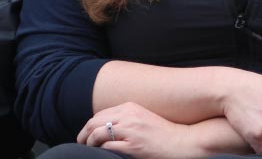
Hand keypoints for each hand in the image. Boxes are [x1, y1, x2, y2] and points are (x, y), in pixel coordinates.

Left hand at [77, 102, 198, 158]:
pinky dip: (100, 150)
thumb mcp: (142, 118)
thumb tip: (109, 126)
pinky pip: (108, 146)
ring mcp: (130, 131)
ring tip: (86, 148)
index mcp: (129, 107)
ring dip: (89, 141)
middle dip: (84, 132)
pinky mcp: (133, 146)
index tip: (86, 132)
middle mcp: (128, 116)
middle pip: (96, 121)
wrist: (182, 141)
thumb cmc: (163, 133)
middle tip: (80, 141)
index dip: (90, 124)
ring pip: (98, 133)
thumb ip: (127, 118)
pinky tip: (98, 153)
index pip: (101, 113)